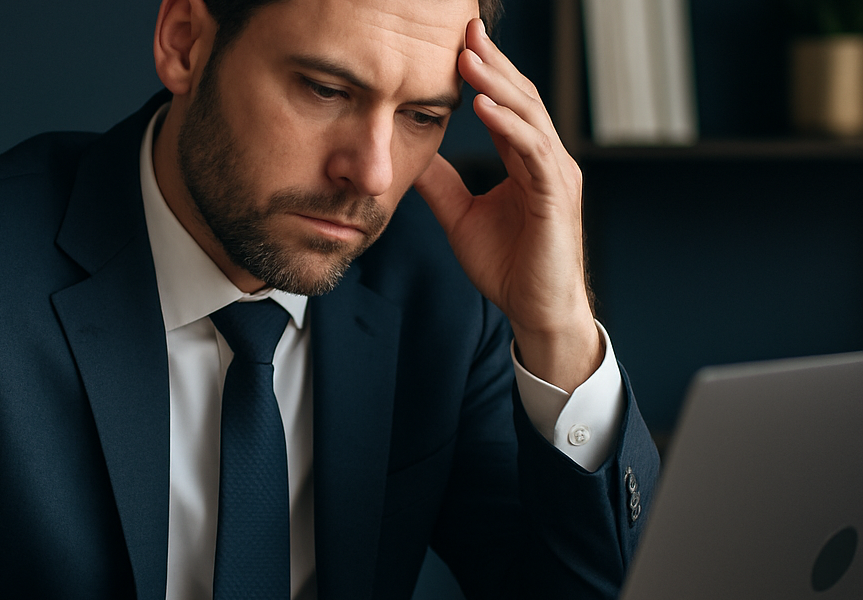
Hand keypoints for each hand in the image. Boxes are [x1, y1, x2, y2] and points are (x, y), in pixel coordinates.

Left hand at [414, 18, 601, 391]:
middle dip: (492, 63)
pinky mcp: (557, 196)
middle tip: (465, 31)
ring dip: (496, 84)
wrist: (535, 312)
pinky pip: (533, 151)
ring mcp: (556, 175)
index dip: (483, 73)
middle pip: (520, 98)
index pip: (505, 105)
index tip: (455, 44)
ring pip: (528, 116)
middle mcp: (546, 160)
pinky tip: (483, 106)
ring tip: (468, 58)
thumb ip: (441, 184)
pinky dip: (508, 125)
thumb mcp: (461, 216)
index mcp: (526, 161)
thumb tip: (411, 155)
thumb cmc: (508, 268)